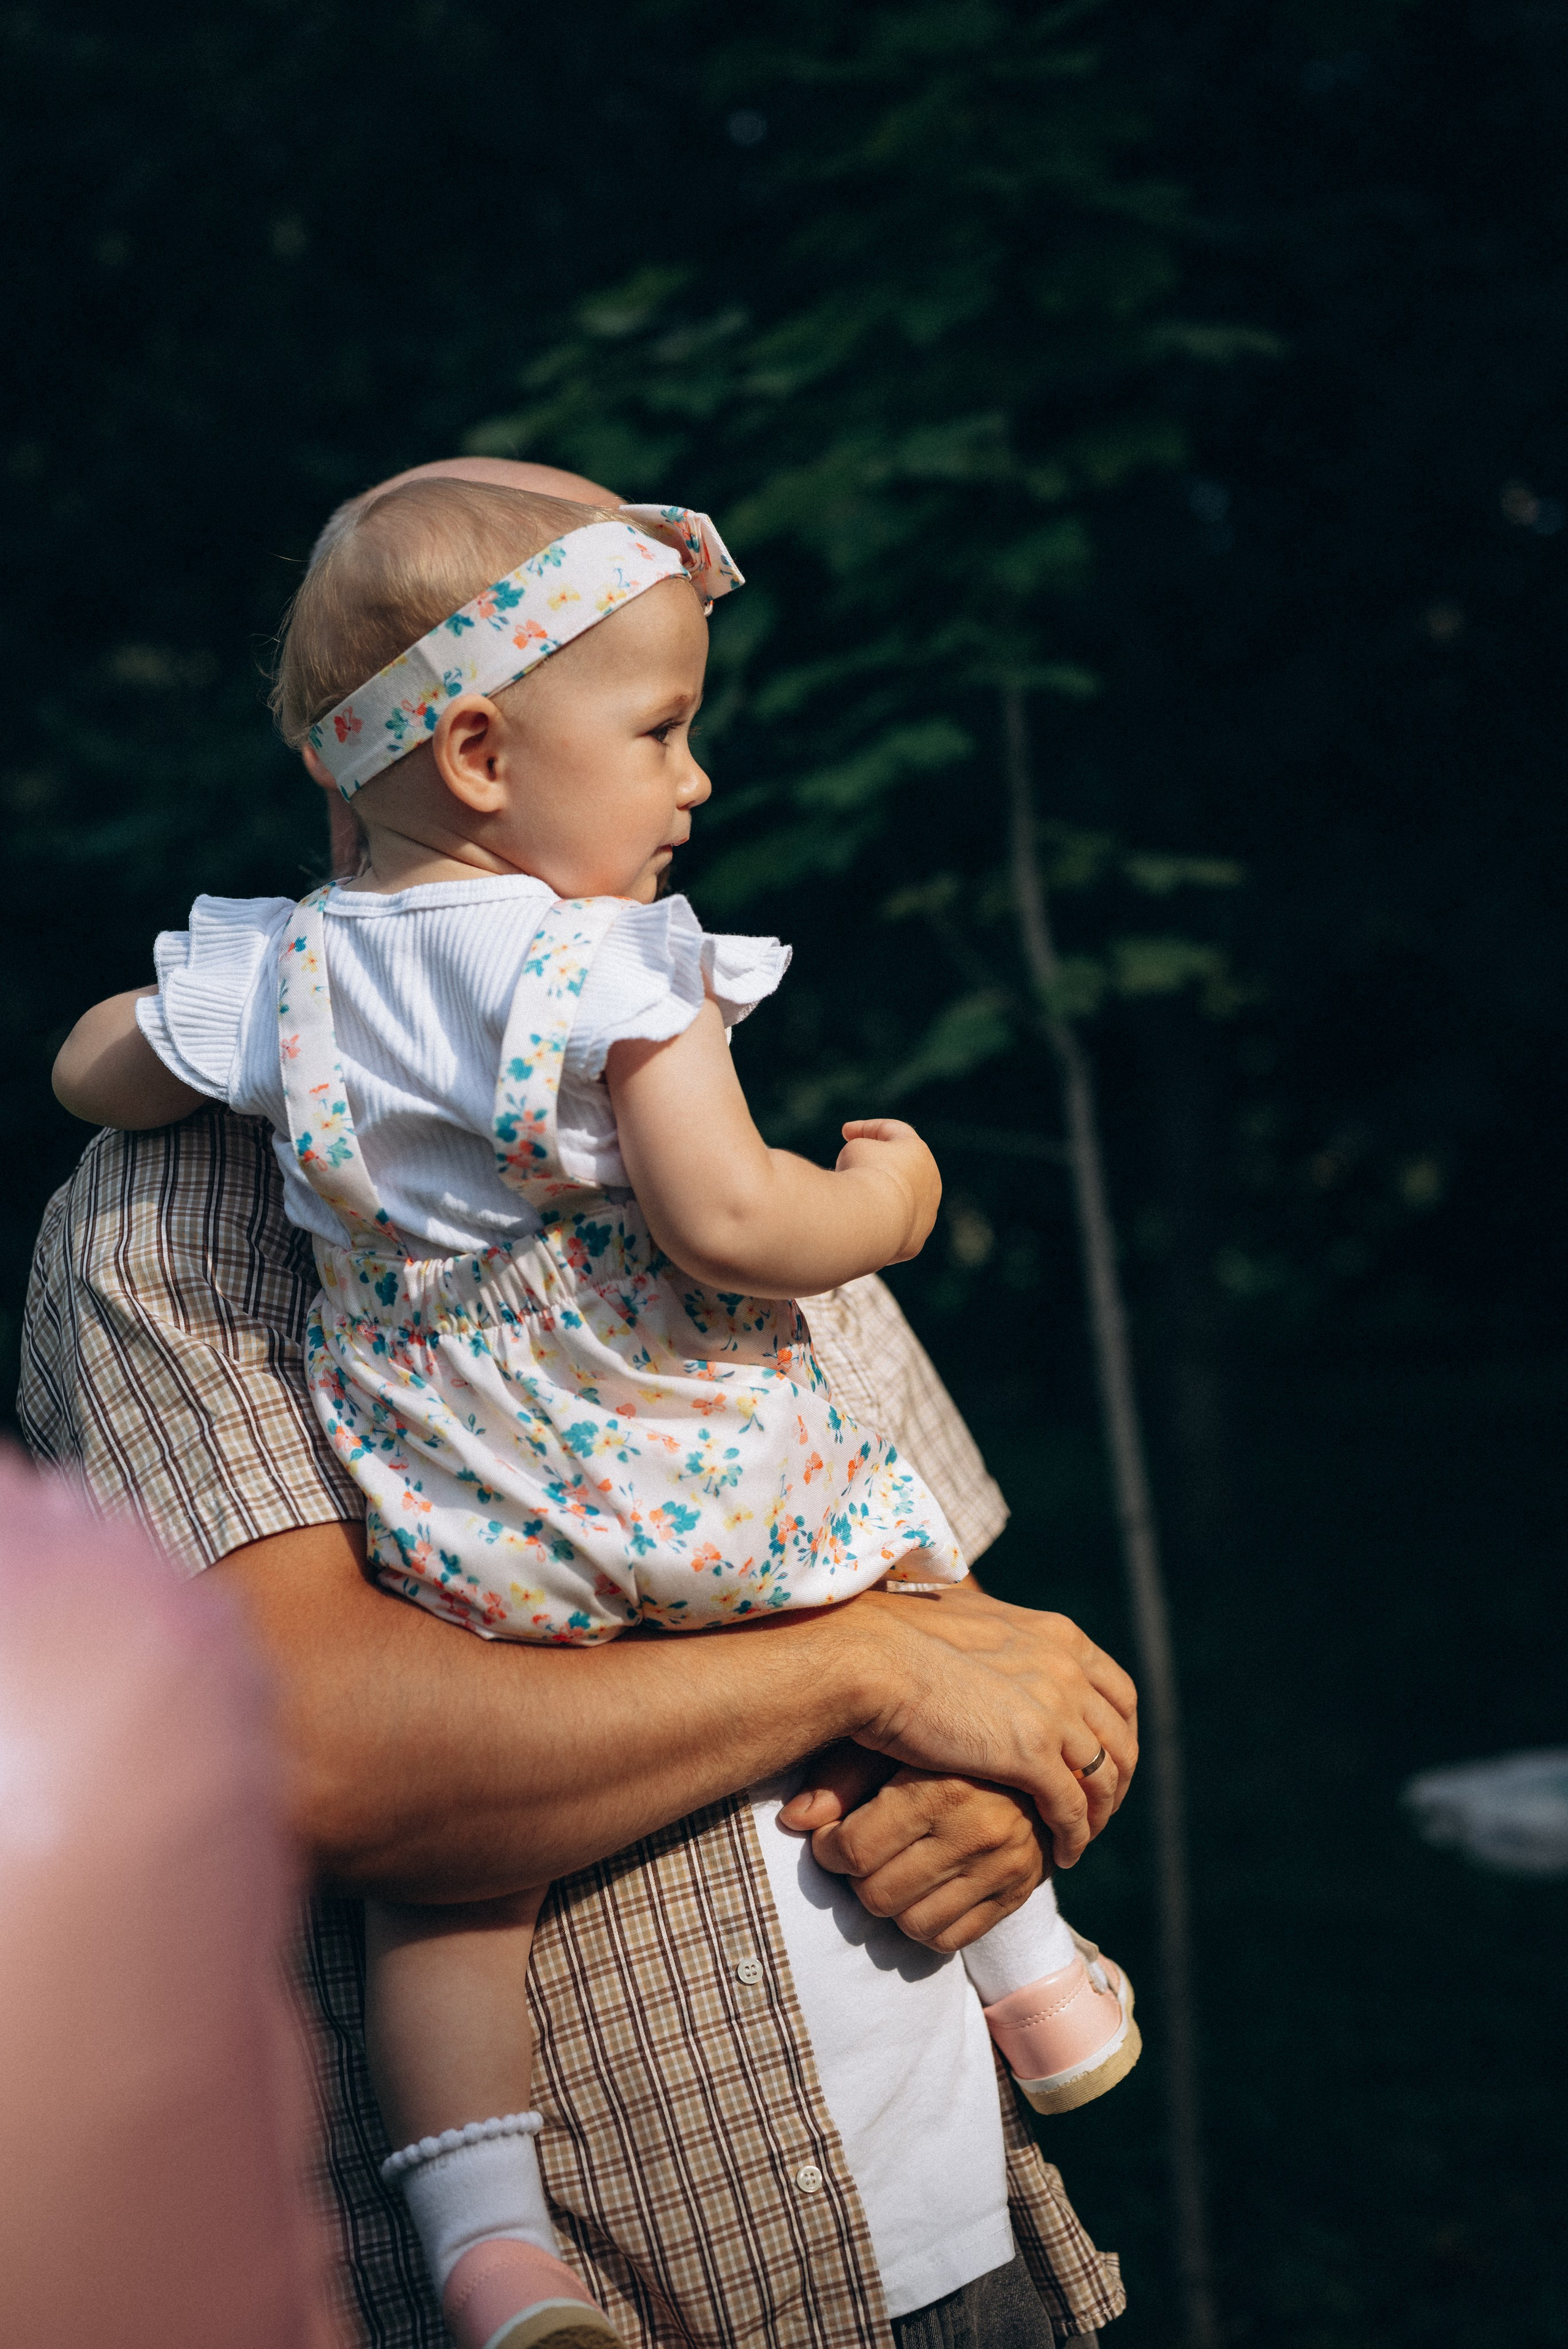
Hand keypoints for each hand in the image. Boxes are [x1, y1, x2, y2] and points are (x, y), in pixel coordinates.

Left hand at [779, 1744, 1047, 1950]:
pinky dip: (925, 1924)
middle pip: (878, 1894)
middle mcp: (976, 1830)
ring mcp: (1002, 1866)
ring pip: (912, 1924)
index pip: (855, 1851)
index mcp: (940, 1787)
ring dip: (891, 1904)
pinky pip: (949, 1939)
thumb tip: (792, 1820)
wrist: (1026, 1752)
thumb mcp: (892, 1744)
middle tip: (861, 1854)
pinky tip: (921, 1890)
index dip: (829, 1849)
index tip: (833, 1836)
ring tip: (891, 1870)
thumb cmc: (941, 1744)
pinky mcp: (1017, 1892)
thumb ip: (841, 1778)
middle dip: (857, 1878)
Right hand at [836, 1118, 940, 1260]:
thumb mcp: (855, 1150)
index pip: (894, 1132)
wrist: (872, 1218)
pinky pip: (893, 1229)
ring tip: (850, 1201)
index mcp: (919, 1152)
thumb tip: (865, 1180)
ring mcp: (926, 1216)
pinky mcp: (914, 1243)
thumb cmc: (863, 1175)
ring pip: (899, 1202)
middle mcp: (930, 1183)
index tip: (845, 1132)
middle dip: (877, 1165)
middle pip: (901, 1169)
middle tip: (849, 1164)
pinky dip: (877, 1225)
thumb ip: (862, 1156)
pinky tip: (858, 1227)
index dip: (867, 1128)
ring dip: (878, 1198)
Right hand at [842, 1581, 1136, 1869]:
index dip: (1118, 1730)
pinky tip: (1062, 1856)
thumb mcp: (971, 1627)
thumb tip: (992, 1654)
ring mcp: (1055, 1709)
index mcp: (1057, 1635)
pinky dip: (1073, 1835)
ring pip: (1103, 1777)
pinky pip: (1072, 1808)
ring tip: (1081, 1839)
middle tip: (1102, 1809)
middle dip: (1119, 1777)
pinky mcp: (1032, 1752)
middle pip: (1121, 1734)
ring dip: (1099, 1814)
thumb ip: (1000, 1647)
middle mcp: (1067, 1668)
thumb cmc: (898, 1639)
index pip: (1117, 1690)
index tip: (1105, 1759)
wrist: (871, 1656)